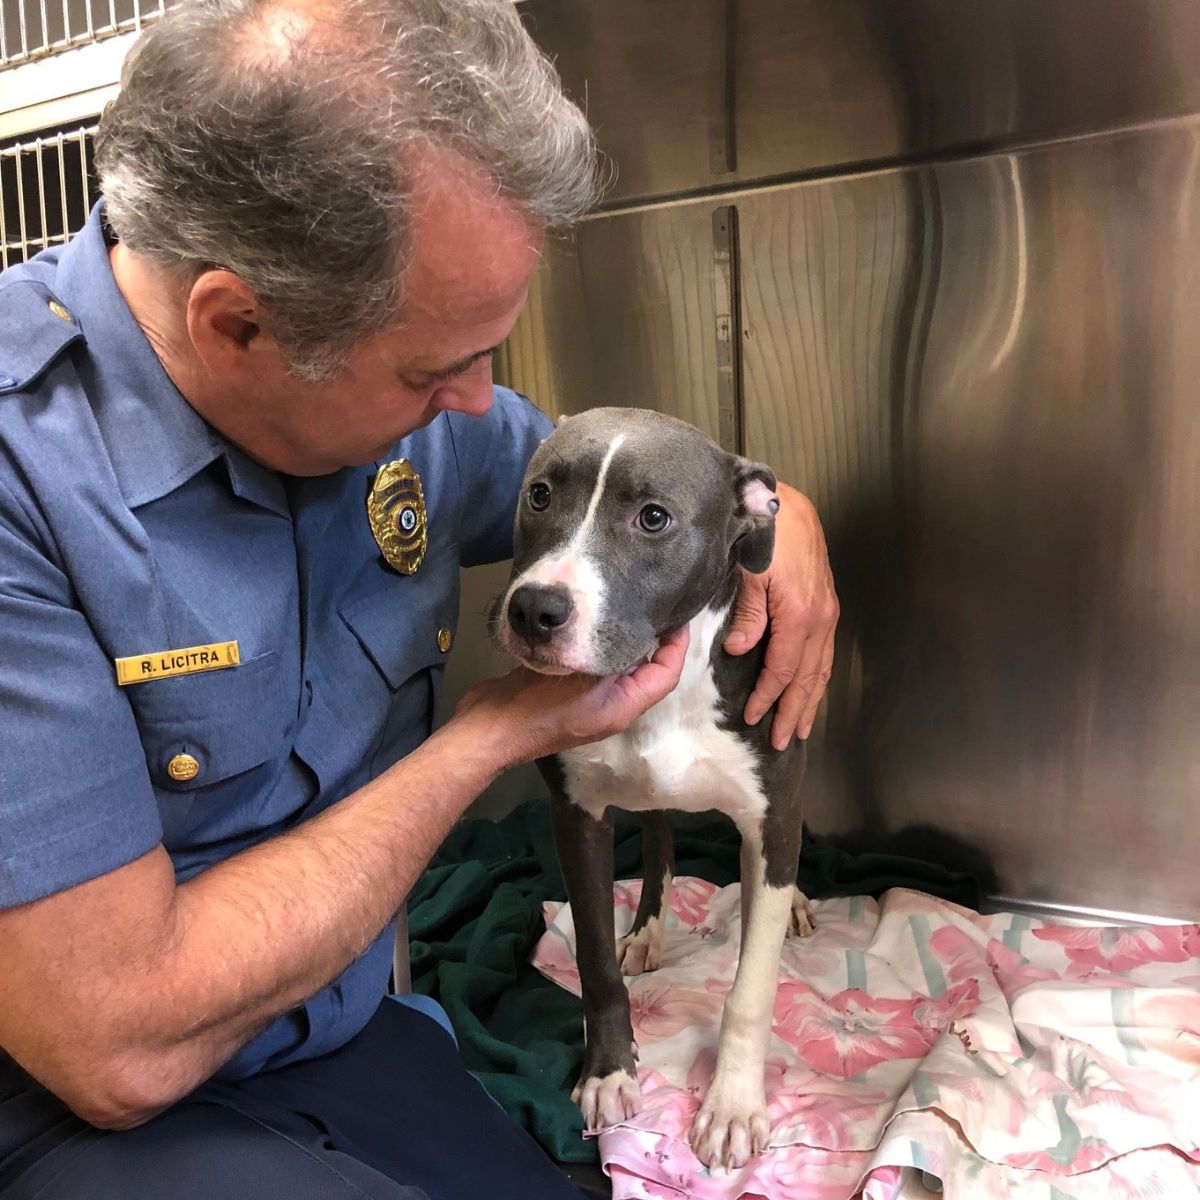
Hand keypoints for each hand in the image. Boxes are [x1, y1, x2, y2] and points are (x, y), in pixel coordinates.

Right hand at [454, 625, 690, 766]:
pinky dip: (598, 645)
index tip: (678, 616)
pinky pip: (594, 666)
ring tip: (628, 606)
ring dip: (626, 641)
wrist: (489, 729)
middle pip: (646, 672)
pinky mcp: (565, 691)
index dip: (676, 646)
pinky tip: (590, 622)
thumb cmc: (536, 707)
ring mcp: (588, 701)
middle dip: (655, 641)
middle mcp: (612, 706)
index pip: (664, 675)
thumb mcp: (580, 680)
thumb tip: (635, 635)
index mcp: (623, 708)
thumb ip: (612, 660)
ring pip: (620, 668)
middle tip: (655, 605)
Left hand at [723, 483, 837, 749]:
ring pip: (821, 667)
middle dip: (795, 711)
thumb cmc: (762, 534)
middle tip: (783, 743)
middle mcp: (820, 618)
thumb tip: (741, 651)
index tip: (753, 719)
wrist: (784, 502)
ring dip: (810, 699)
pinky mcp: (828, 604)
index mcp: (799, 613)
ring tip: (802, 728)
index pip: (782, 668)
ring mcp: (828, 611)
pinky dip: (818, 676)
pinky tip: (812, 689)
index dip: (768, 696)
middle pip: (807, 676)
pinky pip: (826, 651)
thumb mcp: (749, 572)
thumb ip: (748, 614)